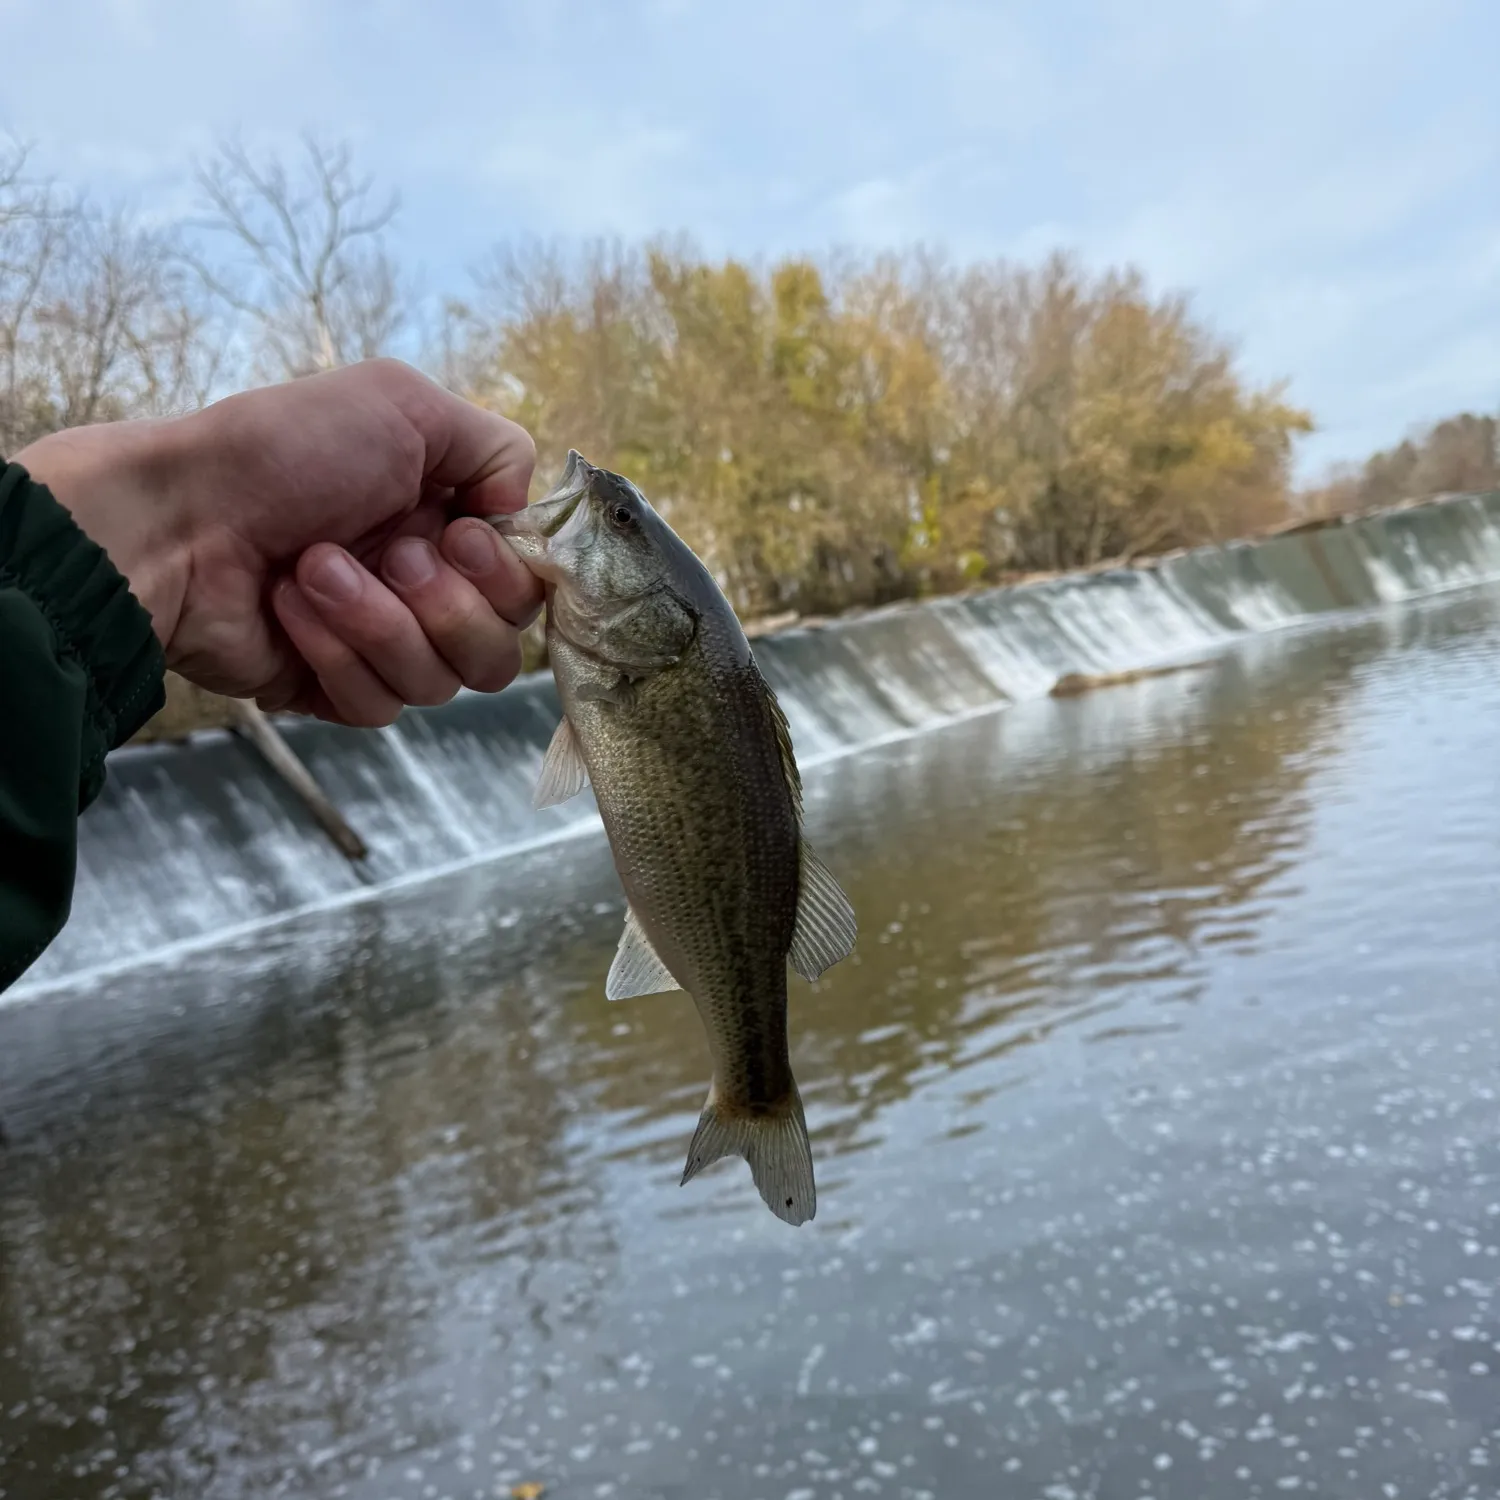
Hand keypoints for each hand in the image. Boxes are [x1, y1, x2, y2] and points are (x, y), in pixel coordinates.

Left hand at [14, 359, 543, 725]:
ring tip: (314, 569)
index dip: (507, 577)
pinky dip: (336, 652)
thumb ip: (498, 448)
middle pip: (500, 649)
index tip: (459, 535)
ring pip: (441, 683)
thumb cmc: (285, 453)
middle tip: (388, 553)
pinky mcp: (334, 690)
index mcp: (449, 523)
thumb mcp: (404, 403)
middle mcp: (425, 587)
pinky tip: (289, 607)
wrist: (178, 520)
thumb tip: (521, 512)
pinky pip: (379, 705)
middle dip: (446, 604)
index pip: (529, 588)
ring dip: (379, 622)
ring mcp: (381, 643)